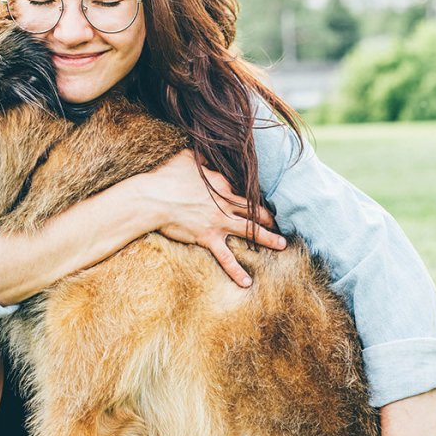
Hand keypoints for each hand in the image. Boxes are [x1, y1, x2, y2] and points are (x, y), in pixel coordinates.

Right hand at [138, 150, 285, 287]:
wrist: (153, 199)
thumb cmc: (167, 177)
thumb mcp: (187, 158)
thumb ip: (202, 158)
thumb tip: (207, 153)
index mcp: (222, 185)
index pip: (245, 192)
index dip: (255, 198)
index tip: (263, 203)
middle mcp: (225, 204)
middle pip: (254, 211)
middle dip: (269, 218)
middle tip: (279, 223)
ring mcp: (219, 222)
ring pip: (249, 231)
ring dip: (268, 239)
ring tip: (282, 245)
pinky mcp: (208, 238)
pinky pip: (226, 258)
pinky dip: (237, 270)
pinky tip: (248, 282)